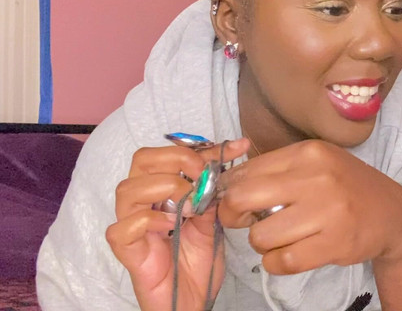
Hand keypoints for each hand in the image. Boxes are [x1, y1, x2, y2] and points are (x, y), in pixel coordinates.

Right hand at [106, 139, 249, 310]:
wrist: (193, 301)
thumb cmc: (198, 262)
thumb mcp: (213, 221)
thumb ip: (213, 194)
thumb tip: (229, 161)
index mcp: (162, 192)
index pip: (170, 154)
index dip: (203, 147)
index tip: (237, 147)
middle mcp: (143, 204)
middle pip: (142, 160)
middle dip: (177, 160)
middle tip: (203, 176)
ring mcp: (132, 227)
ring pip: (127, 189)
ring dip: (165, 188)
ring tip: (191, 205)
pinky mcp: (128, 253)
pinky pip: (122, 228)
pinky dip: (148, 220)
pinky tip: (171, 226)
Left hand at [218, 139, 401, 274]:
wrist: (392, 213)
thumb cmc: (344, 187)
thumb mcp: (316, 164)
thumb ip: (277, 170)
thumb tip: (226, 185)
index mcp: (308, 153)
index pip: (245, 171)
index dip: (230, 192)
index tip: (237, 203)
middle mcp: (317, 177)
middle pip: (242, 199)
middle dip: (233, 216)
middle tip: (246, 222)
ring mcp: (327, 211)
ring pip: (260, 236)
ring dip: (262, 244)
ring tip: (279, 239)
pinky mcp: (334, 243)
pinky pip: (282, 261)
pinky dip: (275, 263)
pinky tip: (287, 255)